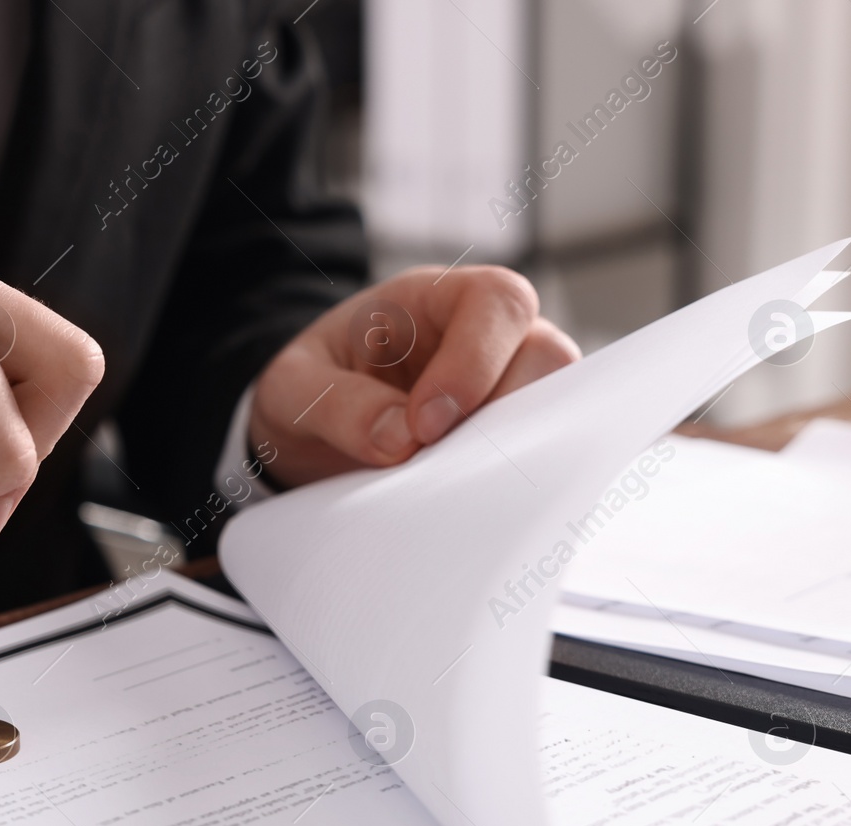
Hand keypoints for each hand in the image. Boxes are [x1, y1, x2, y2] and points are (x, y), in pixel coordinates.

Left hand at [249, 266, 579, 486]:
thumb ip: (338, 405)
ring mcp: (503, 389)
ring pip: (557, 408)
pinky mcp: (506, 439)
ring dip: (515, 448)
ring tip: (456, 485)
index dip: (476, 360)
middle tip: (443, 460)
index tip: (426, 424)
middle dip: (505, 412)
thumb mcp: (294, 388)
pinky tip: (471, 499)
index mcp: (432, 301)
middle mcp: (483, 339)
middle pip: (546, 353)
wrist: (307, 433)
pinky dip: (514, 477)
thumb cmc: (309, 389)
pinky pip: (541, 453)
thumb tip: (401, 440)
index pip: (495, 302)